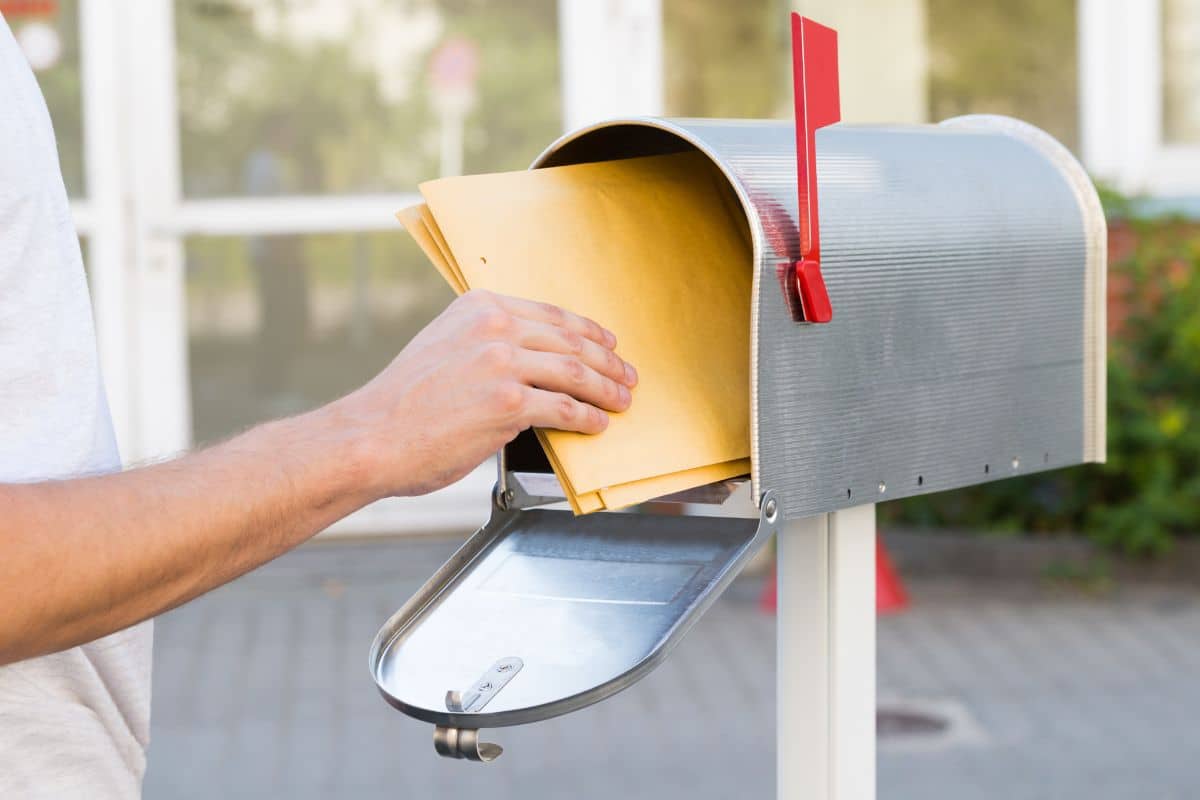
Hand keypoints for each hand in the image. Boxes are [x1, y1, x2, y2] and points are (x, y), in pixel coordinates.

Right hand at [335, 289, 637, 497]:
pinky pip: (563, 409)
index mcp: (480, 306)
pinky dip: (586, 418)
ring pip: (574, 373)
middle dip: (607, 362)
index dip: (588, 331)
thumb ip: (485, 343)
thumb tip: (531, 362)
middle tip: (626, 377)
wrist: (372, 437)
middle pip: (570, 341)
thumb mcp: (443, 346)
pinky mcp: (507, 404)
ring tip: (620, 401)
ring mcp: (502, 363)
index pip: (551, 315)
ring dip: (605, 390)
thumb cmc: (403, 403)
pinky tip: (596, 425)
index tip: (609, 344)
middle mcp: (494, 327)